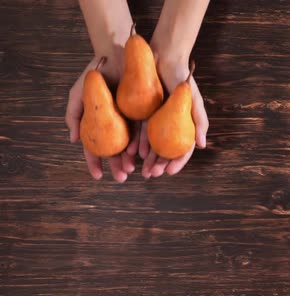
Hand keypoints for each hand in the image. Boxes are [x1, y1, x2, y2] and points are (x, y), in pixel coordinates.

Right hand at [65, 53, 140, 182]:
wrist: (118, 55)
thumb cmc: (96, 74)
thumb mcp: (80, 94)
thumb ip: (74, 115)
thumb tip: (74, 140)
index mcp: (99, 124)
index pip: (96, 148)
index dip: (96, 163)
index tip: (98, 176)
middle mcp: (116, 125)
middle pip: (117, 151)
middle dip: (119, 165)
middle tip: (122, 177)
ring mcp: (131, 121)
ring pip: (132, 145)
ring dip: (132, 159)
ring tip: (133, 169)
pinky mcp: (145, 113)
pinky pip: (145, 131)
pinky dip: (143, 143)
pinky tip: (143, 153)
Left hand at [139, 58, 208, 177]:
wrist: (162, 58)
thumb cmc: (181, 78)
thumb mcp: (193, 100)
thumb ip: (199, 121)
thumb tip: (201, 145)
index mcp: (184, 125)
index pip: (182, 149)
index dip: (176, 162)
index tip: (169, 172)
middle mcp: (170, 125)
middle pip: (164, 150)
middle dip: (157, 164)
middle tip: (150, 174)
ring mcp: (155, 120)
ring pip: (149, 144)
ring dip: (145, 158)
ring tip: (138, 169)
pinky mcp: (141, 113)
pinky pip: (137, 131)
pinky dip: (134, 142)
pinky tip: (129, 152)